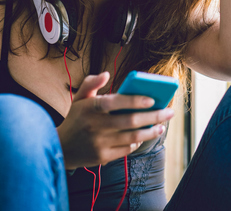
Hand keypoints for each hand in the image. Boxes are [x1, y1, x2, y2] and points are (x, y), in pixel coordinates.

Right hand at [57, 72, 174, 168]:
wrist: (61, 148)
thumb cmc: (76, 119)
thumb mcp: (79, 98)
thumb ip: (91, 82)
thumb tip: (106, 73)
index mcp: (90, 108)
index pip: (116, 102)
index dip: (135, 100)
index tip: (152, 98)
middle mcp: (95, 126)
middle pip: (130, 121)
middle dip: (154, 116)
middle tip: (169, 112)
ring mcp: (99, 143)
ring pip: (132, 137)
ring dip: (151, 131)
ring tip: (162, 126)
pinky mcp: (102, 157)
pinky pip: (126, 150)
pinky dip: (137, 143)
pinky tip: (144, 136)